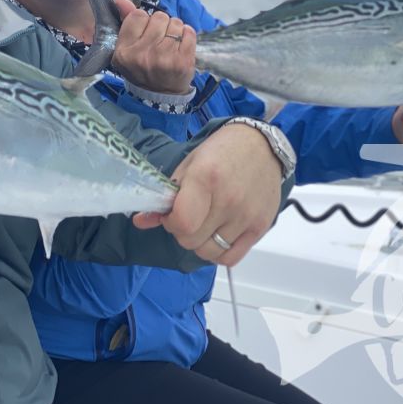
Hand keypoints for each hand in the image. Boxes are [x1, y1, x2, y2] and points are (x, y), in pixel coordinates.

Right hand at [110, 0, 196, 94]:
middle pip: (159, 17)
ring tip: (171, 43)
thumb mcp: (128, 48)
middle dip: (162, 24)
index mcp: (124, 51)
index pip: (138, 15)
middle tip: (159, 39)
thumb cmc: (143, 67)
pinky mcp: (183, 61)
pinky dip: (187, 35)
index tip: (145, 33)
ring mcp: (164, 59)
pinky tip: (181, 46)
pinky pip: (189, 32)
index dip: (144, 21)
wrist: (161, 95)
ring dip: (175, 29)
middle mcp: (142, 55)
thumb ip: (125, 21)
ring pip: (175, 23)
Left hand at [133, 123, 281, 266]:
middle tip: (188, 217)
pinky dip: (219, 253)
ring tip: (204, 225)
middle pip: (192, 240)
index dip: (170, 223)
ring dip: (200, 243)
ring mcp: (246, 216)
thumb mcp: (189, 165)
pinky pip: (231, 258)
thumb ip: (166, 196)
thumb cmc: (222, 151)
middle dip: (182, 232)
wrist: (262, 146)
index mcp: (206, 178)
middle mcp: (229, 199)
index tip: (171, 215)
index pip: (182, 222)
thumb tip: (140, 221)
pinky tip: (217, 236)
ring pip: (209, 253)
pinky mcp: (260, 227)